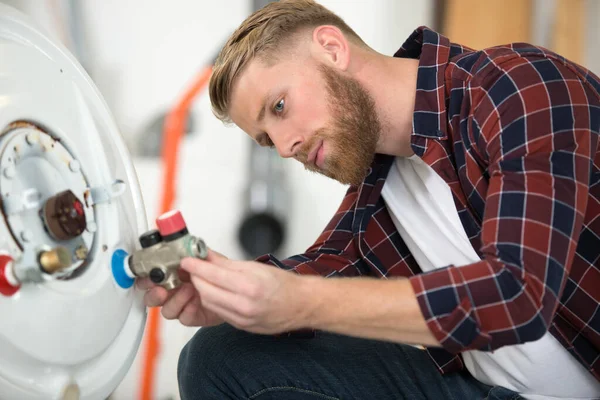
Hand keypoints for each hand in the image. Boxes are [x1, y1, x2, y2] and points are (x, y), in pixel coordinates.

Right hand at [136, 250, 224, 326]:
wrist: (232, 289)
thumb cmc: (217, 274)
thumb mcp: (209, 258)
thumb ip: (197, 253)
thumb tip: (188, 246)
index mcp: (172, 275)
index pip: (150, 276)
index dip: (145, 276)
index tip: (150, 273)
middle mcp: (173, 291)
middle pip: (151, 297)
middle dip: (153, 294)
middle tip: (161, 289)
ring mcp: (181, 305)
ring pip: (166, 310)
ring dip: (175, 300)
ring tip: (188, 290)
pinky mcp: (192, 316)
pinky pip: (183, 318)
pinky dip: (188, 310)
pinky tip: (196, 301)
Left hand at [180, 251, 311, 334]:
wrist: (301, 305)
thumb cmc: (283, 285)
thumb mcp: (254, 267)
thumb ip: (227, 263)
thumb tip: (207, 256)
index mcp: (249, 286)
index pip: (212, 275)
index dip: (196, 266)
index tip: (187, 260)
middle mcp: (244, 305)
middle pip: (206, 291)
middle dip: (196, 278)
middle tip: (194, 268)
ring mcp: (242, 319)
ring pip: (210, 304)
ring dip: (202, 290)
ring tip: (203, 279)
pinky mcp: (241, 326)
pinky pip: (219, 313)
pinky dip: (213, 301)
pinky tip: (215, 293)